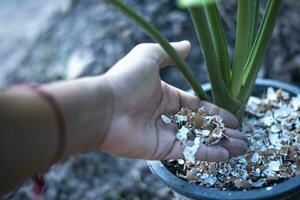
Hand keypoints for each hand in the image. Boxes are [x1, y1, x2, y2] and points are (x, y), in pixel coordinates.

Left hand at [100, 41, 246, 161]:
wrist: (104, 107)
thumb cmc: (125, 80)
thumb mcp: (148, 56)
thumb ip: (170, 54)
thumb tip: (188, 45)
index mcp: (165, 96)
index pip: (196, 106)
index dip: (215, 111)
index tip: (233, 117)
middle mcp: (165, 116)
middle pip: (199, 125)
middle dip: (221, 130)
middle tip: (242, 135)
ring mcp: (164, 134)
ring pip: (197, 140)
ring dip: (219, 143)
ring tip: (241, 147)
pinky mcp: (161, 150)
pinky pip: (188, 152)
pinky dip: (207, 154)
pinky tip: (226, 155)